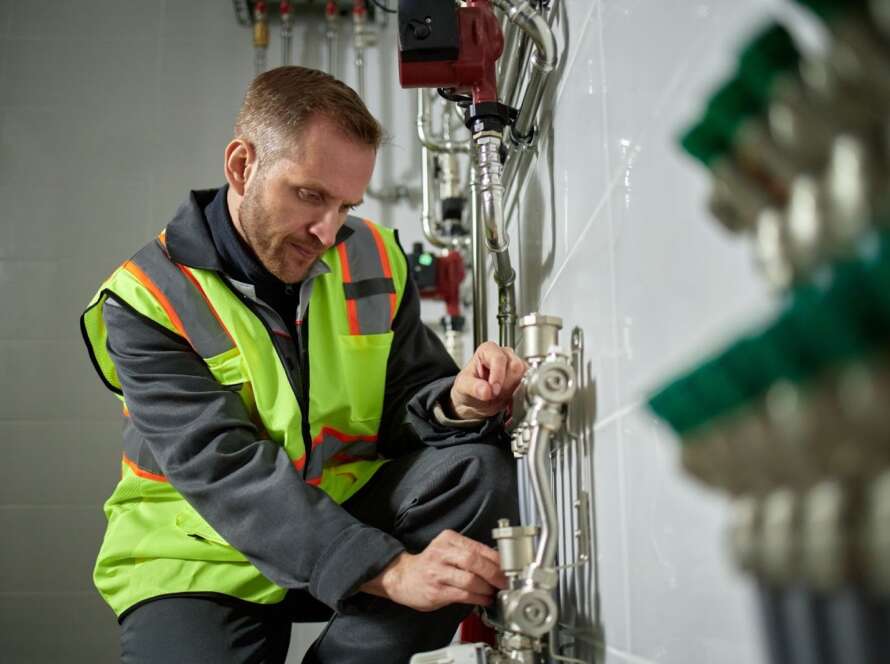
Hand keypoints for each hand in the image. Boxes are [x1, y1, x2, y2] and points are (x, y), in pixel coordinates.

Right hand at [359, 530, 507, 611]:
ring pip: (470, 579)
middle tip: (504, 581)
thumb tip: (498, 563)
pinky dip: (477, 598)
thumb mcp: (447, 549)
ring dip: (486, 588)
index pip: (478, 547)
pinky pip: (463, 595)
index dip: (496, 559)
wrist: (402, 577)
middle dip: (494, 573)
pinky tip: (483, 599)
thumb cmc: (429, 564)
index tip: (508, 568)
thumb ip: (469, 553)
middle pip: (474, 561)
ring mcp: (437, 572)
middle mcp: (441, 553)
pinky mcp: (436, 591)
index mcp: (448, 539)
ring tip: (493, 592)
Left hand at [449, 342, 526, 419]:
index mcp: (487, 350)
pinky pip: (528, 385)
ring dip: (513, 390)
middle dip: (505, 384)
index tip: (493, 389)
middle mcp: (504, 355)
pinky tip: (508, 399)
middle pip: (516, 366)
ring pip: (524, 376)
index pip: (499, 358)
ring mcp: (515, 366)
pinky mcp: (523, 378)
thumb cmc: (468, 387)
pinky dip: (519, 395)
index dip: (497, 374)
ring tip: (499, 396)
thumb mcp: (463, 387)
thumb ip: (473, 388)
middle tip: (494, 394)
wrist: (474, 401)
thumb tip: (486, 390)